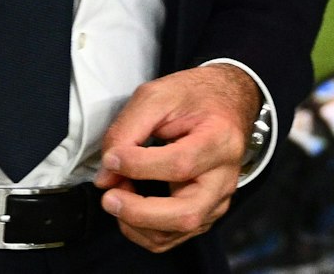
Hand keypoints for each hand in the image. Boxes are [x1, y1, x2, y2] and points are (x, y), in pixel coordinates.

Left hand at [93, 63, 259, 252]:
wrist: (226, 104)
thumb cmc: (194, 98)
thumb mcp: (157, 96)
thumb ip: (127, 130)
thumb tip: (107, 174)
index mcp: (220, 138)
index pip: (180, 164)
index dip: (139, 166)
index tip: (112, 158)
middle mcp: (225, 176)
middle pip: (186, 214)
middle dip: (138, 211)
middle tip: (109, 196)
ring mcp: (218, 199)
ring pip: (175, 232)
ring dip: (136, 222)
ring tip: (119, 193)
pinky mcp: (206, 213)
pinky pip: (170, 236)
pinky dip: (142, 228)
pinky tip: (132, 204)